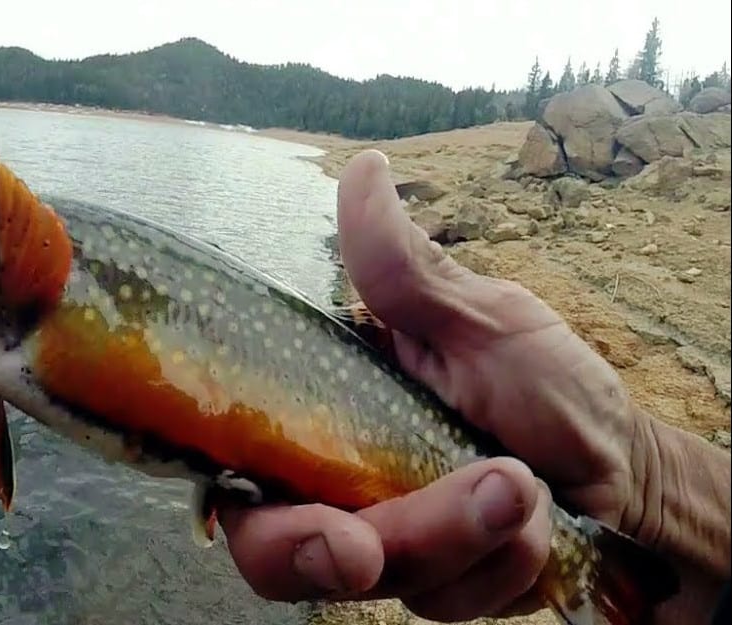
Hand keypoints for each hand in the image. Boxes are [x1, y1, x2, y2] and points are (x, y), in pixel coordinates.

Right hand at [217, 151, 678, 620]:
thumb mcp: (481, 318)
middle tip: (371, 547)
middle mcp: (333, 491)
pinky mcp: (437, 587)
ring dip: (458, 538)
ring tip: (523, 485)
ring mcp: (386, 546)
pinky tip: (537, 523)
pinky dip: (500, 563)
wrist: (621, 467)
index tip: (317, 528)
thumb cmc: (545, 381)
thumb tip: (362, 172)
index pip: (238, 471)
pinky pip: (446, 601)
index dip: (245, 509)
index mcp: (319, 419)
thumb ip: (406, 271)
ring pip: (377, 580)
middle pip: (276, 554)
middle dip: (326, 553)